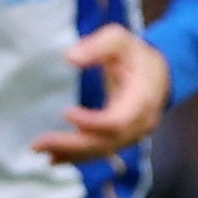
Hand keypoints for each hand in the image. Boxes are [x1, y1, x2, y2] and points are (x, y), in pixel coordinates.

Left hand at [33, 26, 170, 162]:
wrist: (158, 74)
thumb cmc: (136, 55)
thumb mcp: (120, 40)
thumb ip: (98, 45)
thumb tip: (71, 58)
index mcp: (142, 98)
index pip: (117, 121)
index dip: (92, 122)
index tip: (65, 112)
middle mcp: (141, 122)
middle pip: (106, 142)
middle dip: (72, 145)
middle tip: (38, 144)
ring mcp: (133, 134)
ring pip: (102, 150)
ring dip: (71, 153)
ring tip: (40, 150)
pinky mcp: (123, 138)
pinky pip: (101, 151)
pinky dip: (78, 156)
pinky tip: (55, 157)